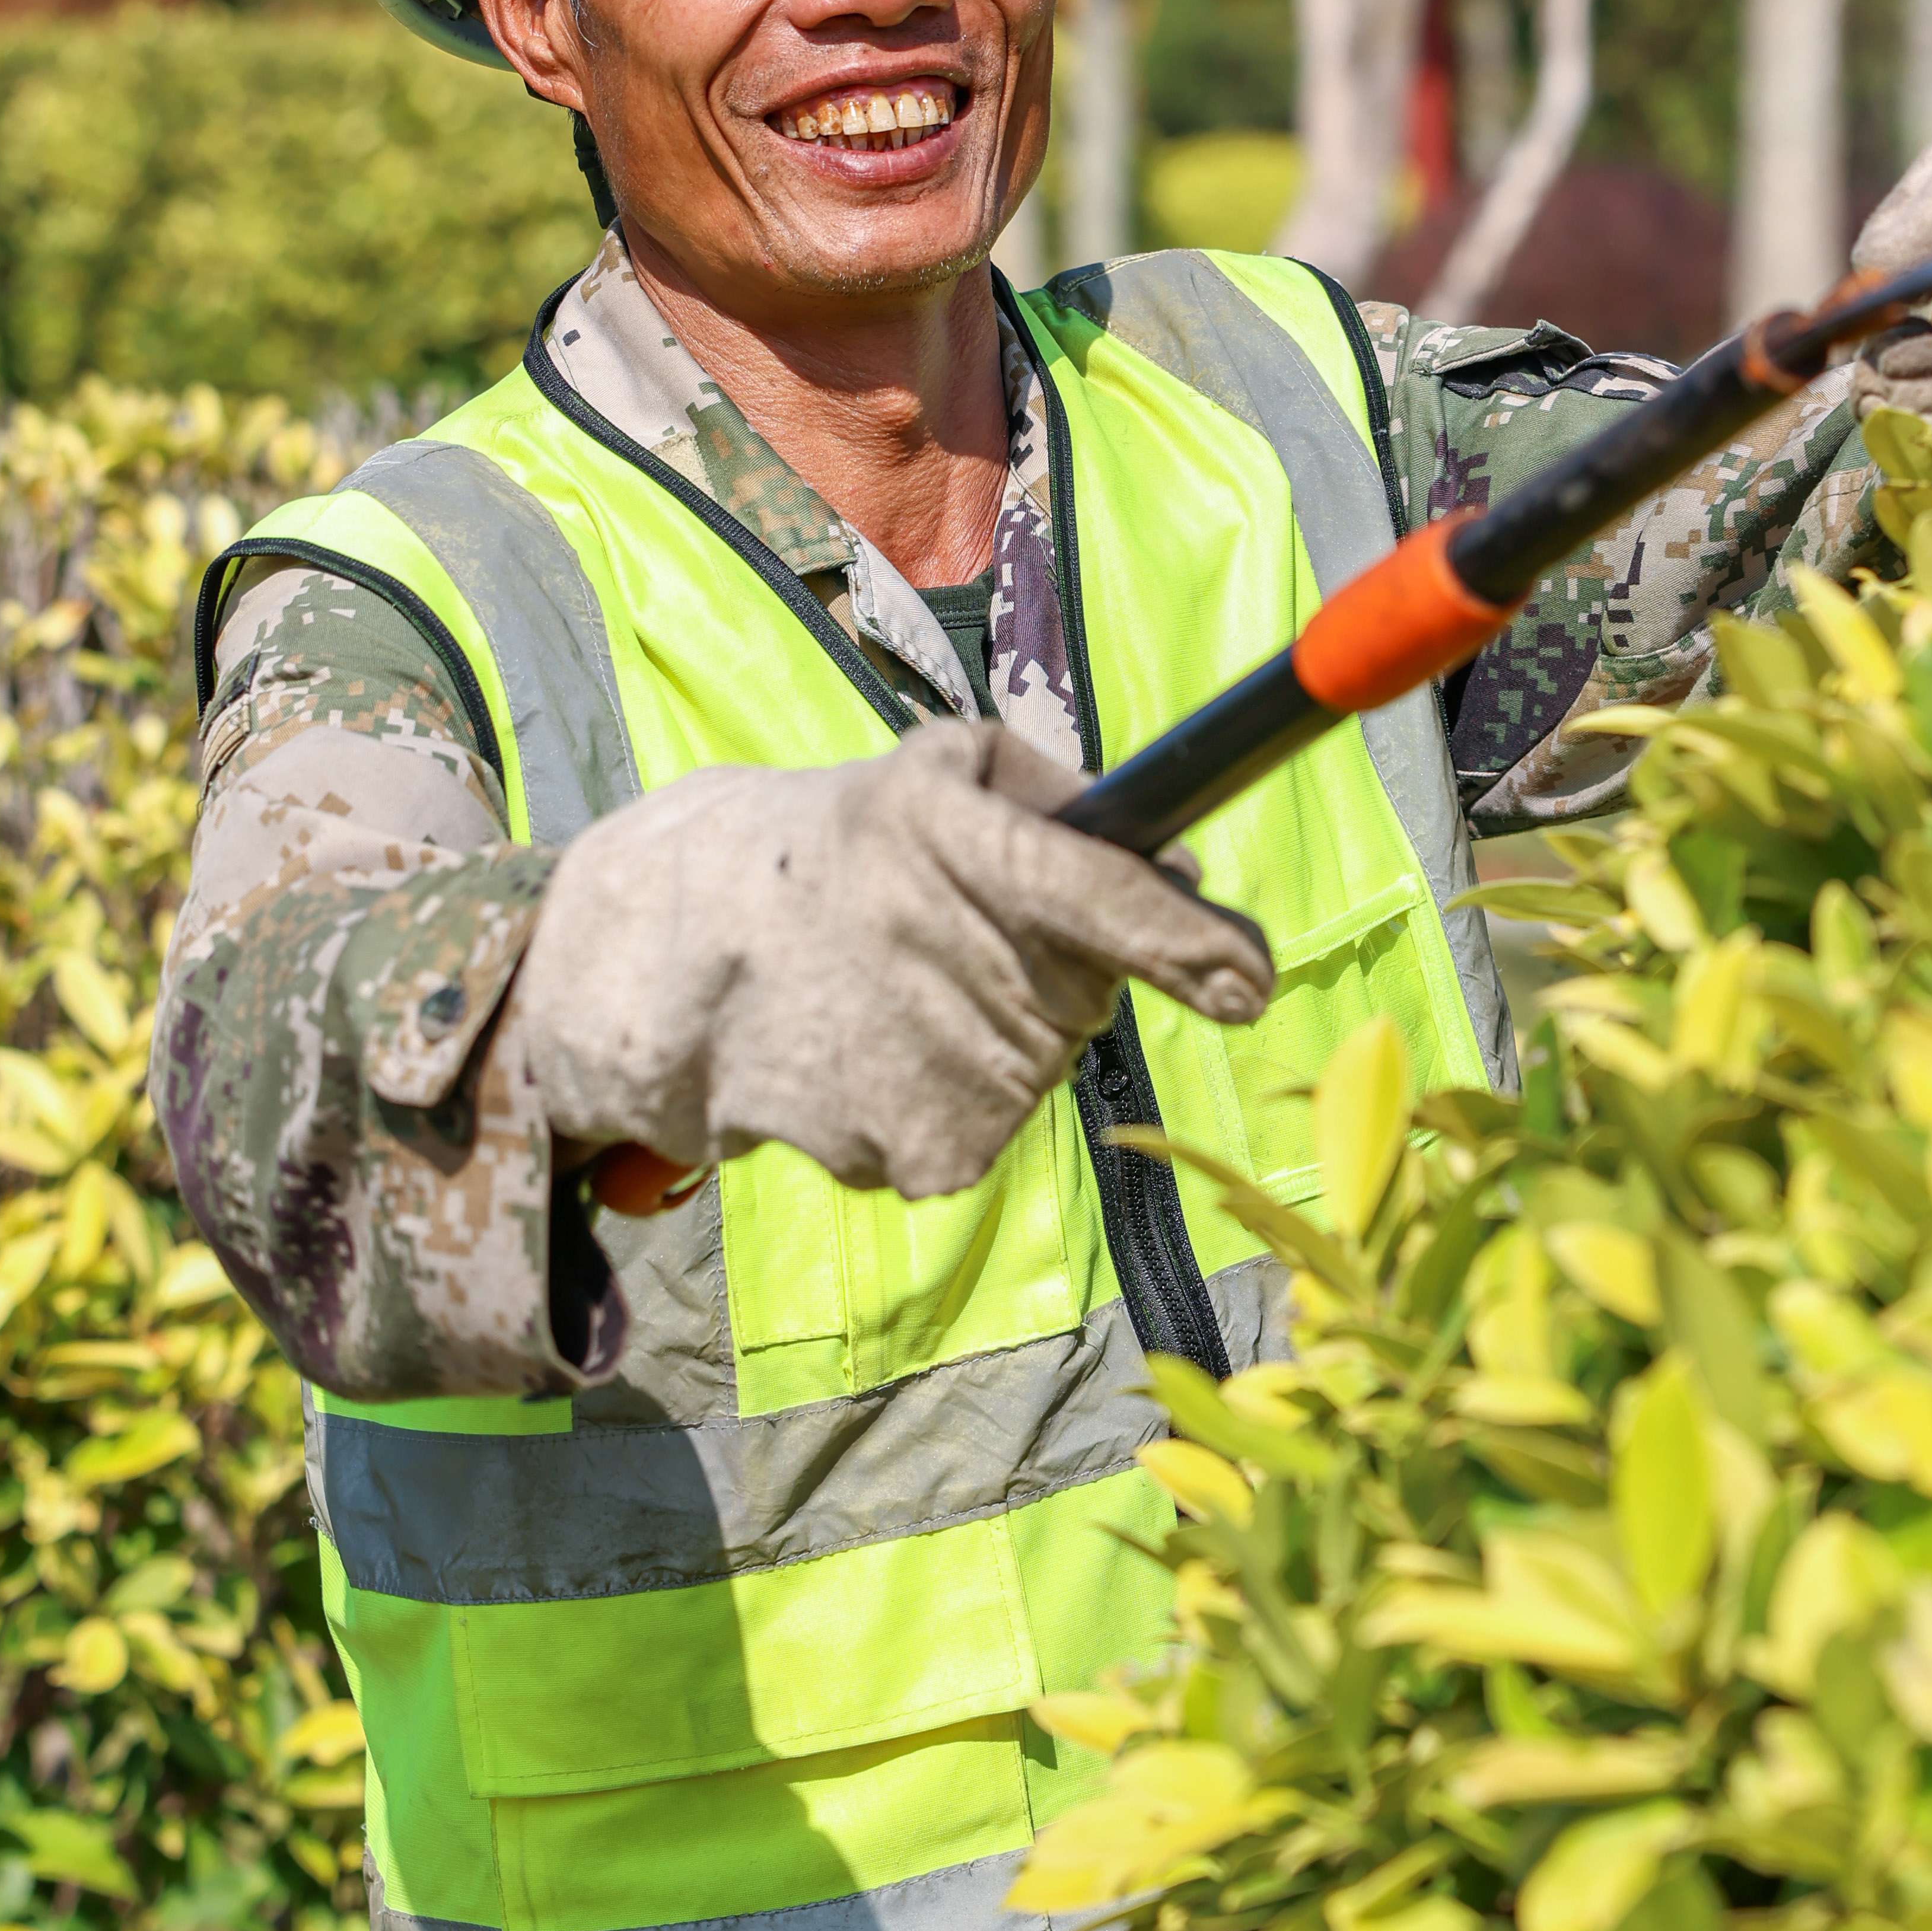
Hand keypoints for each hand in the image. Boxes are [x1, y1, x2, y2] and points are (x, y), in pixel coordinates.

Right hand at [506, 715, 1273, 1202]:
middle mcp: (953, 964)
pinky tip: (881, 1054)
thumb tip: (1187, 879)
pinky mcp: (920, 1159)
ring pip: (1038, 1067)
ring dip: (998, 1037)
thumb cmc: (845, 846)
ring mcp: (934, 1073)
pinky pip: (983, 1128)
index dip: (1190, 945)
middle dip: (1056, 971)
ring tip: (902, 995)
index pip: (1109, 902)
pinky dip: (948, 1098)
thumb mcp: (946, 771)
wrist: (683, 954)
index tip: (1248, 978)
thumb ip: (1072, 805)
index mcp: (962, 848)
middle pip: (1087, 996)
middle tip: (965, 941)